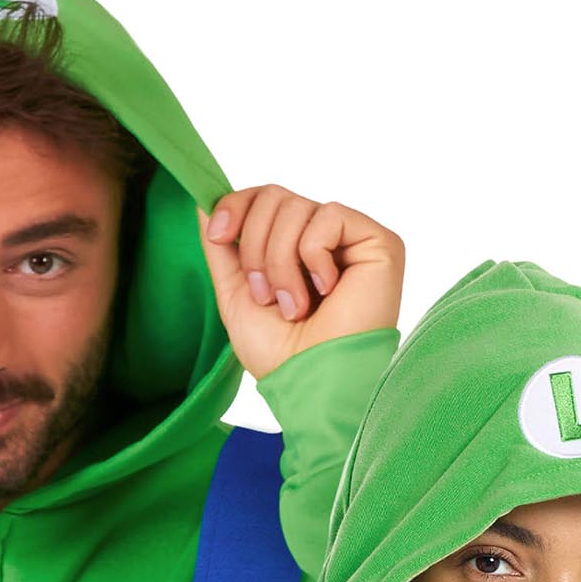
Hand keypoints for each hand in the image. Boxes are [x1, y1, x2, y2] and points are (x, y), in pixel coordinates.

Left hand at [197, 184, 403, 381]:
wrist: (313, 385)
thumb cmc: (281, 357)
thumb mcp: (235, 296)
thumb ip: (221, 249)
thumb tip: (203, 203)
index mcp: (293, 250)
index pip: (263, 198)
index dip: (236, 206)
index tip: (219, 236)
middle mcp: (323, 239)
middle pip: (275, 196)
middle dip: (256, 246)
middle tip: (266, 297)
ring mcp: (351, 239)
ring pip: (297, 207)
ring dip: (282, 262)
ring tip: (295, 306)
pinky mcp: (377, 241)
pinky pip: (329, 216)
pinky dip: (314, 257)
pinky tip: (327, 291)